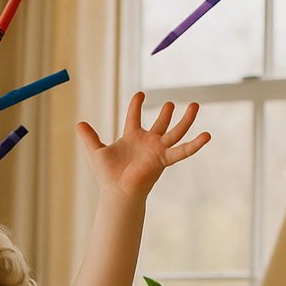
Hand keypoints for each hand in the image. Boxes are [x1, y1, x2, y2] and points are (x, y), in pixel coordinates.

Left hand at [76, 92, 208, 200]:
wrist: (116, 191)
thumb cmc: (108, 175)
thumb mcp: (97, 152)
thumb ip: (90, 137)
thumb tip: (78, 123)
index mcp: (132, 138)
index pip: (135, 117)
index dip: (136, 105)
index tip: (139, 94)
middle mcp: (148, 142)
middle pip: (161, 124)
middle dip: (166, 113)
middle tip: (170, 103)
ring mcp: (157, 150)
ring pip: (176, 131)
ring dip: (186, 119)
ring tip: (194, 105)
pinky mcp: (163, 159)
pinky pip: (182, 151)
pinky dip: (195, 144)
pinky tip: (206, 135)